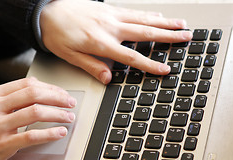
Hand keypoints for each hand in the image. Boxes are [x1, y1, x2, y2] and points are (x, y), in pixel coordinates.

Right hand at [0, 77, 75, 159]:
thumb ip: (12, 95)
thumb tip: (38, 83)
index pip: (28, 84)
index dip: (50, 87)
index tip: (63, 93)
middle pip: (34, 95)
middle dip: (57, 98)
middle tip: (70, 103)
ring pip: (35, 113)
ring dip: (58, 114)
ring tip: (69, 117)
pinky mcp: (3, 144)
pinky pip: (31, 136)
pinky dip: (50, 133)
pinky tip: (60, 132)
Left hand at [40, 0, 191, 83]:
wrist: (46, 11)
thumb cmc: (57, 34)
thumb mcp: (70, 56)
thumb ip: (92, 66)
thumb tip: (108, 78)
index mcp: (102, 42)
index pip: (132, 56)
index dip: (150, 64)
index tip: (165, 69)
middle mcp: (111, 27)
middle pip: (146, 32)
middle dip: (168, 36)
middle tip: (186, 37)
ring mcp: (111, 15)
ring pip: (144, 19)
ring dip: (164, 22)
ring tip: (181, 24)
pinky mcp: (109, 8)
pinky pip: (134, 11)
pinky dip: (149, 14)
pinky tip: (158, 15)